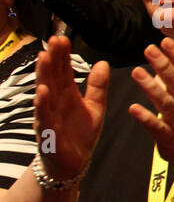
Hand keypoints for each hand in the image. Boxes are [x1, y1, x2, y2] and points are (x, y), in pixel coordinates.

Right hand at [33, 37, 109, 179]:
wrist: (73, 163)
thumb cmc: (80, 133)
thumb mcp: (95, 107)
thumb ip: (98, 86)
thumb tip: (103, 62)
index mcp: (67, 95)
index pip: (63, 71)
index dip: (63, 56)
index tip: (63, 38)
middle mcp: (55, 102)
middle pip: (52, 77)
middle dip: (52, 58)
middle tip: (54, 40)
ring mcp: (49, 116)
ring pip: (44, 93)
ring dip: (43, 76)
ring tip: (44, 58)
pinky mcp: (48, 133)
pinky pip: (44, 117)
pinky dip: (43, 105)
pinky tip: (43, 93)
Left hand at [127, 39, 173, 167]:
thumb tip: (165, 61)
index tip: (166, 41)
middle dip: (164, 66)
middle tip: (149, 50)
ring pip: (167, 103)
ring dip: (152, 88)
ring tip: (137, 72)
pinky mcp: (170, 139)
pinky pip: (157, 127)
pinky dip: (146, 117)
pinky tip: (133, 108)